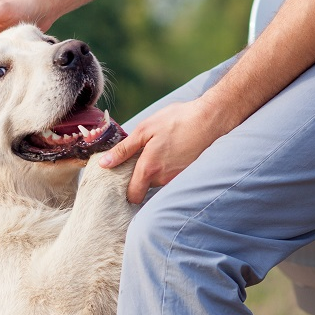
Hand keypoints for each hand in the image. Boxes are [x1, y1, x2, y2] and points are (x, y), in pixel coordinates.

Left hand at [99, 100, 225, 202]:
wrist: (211, 118)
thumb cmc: (176, 121)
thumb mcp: (144, 130)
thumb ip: (123, 150)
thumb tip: (104, 164)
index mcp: (149, 169)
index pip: (133, 196)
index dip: (123, 191)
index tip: (118, 180)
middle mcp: (164, 179)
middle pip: (144, 187)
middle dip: (137, 176)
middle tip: (134, 158)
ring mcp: (178, 177)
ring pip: (157, 181)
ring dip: (152, 171)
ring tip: (152, 151)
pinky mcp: (188, 173)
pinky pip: (170, 176)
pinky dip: (165, 168)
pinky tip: (166, 152)